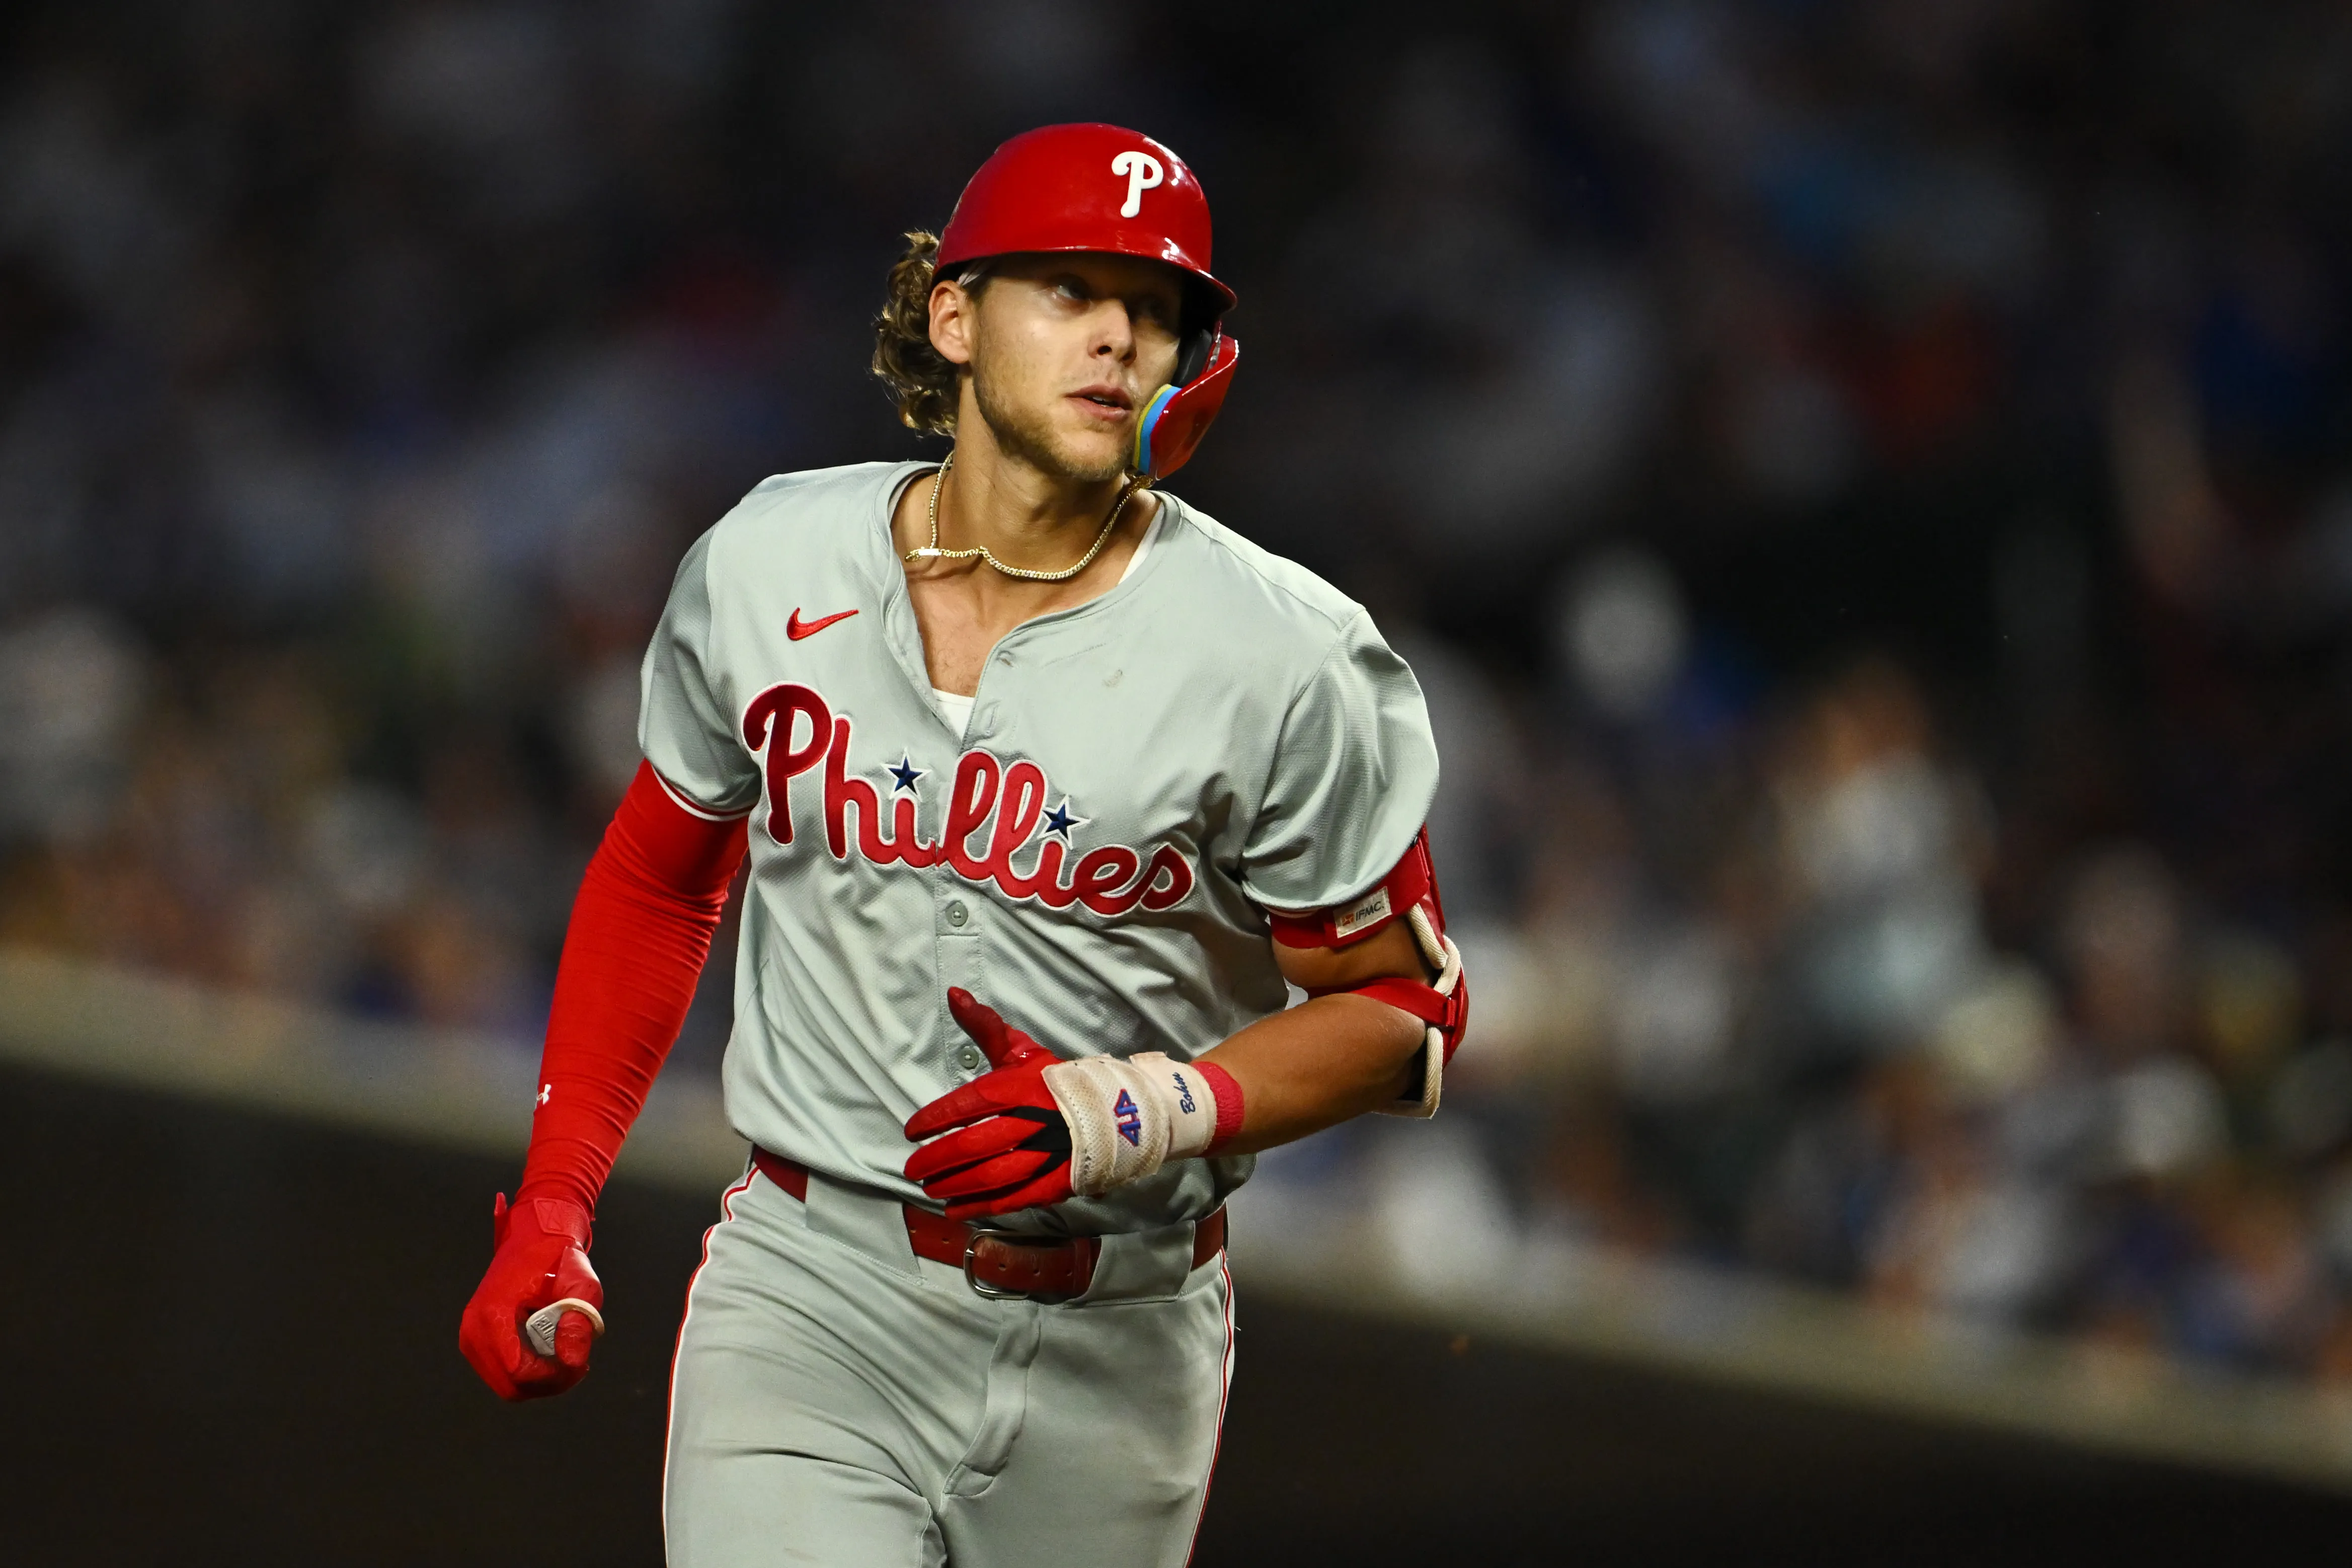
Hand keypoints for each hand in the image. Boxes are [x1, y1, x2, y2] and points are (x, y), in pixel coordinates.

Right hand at [458, 1191, 604, 1400]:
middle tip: (577, 1363)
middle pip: (511, 1387)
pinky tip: (550, 1353)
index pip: (518, 1372)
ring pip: (506, 1385)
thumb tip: (571, 1360)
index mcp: (492, 1314)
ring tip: (566, 1355)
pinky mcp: (475, 1341)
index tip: (580, 1361)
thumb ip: (579, 1321)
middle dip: (548, 1382)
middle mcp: (473, 1330)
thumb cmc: (557, 1256)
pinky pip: (501, 1374)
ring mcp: (470, 1337)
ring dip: (540, 1380)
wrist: (533, 1236)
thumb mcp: (581, 1282)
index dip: (553, 1375)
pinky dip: (528, 1372)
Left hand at [903, 989, 1075, 1218]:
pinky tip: (956, 1210)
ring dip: (955, 1185)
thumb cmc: (1058, 1081)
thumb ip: (985, 1026)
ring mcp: (1045, 1154)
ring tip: (930, 1189)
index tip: (911, 1130)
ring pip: (992, 1176)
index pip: (969, 1103)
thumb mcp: (1023, 1050)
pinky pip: (1013, 1199)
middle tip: (912, 1168)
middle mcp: (1031, 1121)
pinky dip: (981, 1206)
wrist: (1115, 1111)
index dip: (936, 1118)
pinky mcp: (1056, 1182)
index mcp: (1020, 1086)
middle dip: (937, 1159)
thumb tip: (953, 994)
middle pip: (975, 1145)